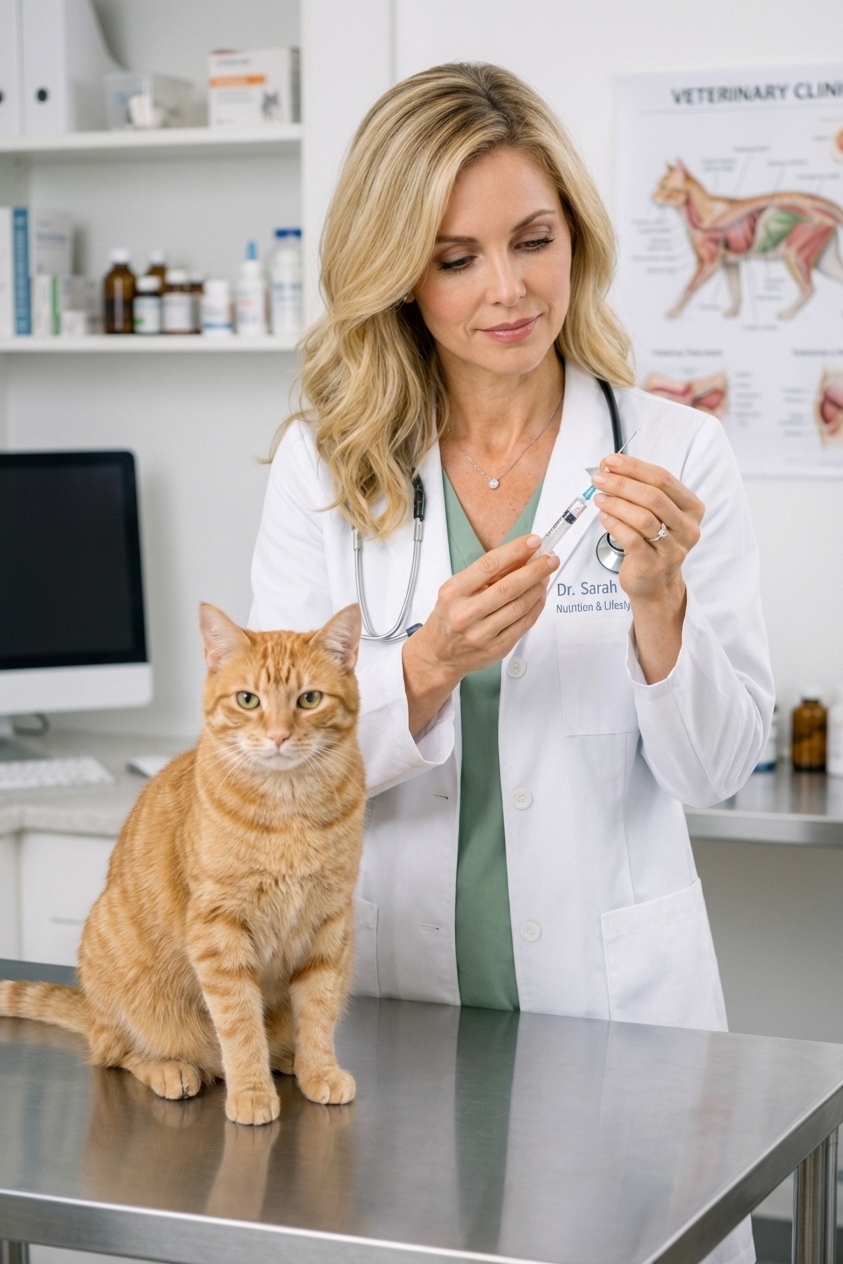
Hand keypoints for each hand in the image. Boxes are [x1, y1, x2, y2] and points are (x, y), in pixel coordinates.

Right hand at [402, 534, 558, 733]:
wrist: (439, 655)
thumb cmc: (450, 617)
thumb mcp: (457, 590)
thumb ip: (487, 575)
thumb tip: (521, 556)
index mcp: (453, 592)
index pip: (489, 565)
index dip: (515, 551)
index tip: (533, 542)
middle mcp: (466, 613)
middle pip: (509, 587)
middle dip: (535, 570)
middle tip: (550, 559)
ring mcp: (482, 633)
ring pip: (520, 606)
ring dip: (538, 588)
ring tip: (545, 576)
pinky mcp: (497, 647)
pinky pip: (524, 624)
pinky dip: (536, 606)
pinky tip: (540, 596)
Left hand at [591, 453, 704, 682]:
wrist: (655, 583)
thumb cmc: (652, 542)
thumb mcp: (653, 513)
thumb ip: (637, 489)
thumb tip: (608, 467)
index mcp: (691, 508)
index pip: (663, 479)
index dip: (635, 467)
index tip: (610, 461)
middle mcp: (687, 527)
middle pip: (653, 497)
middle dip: (622, 483)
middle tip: (599, 478)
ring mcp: (673, 548)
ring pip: (643, 518)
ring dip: (616, 503)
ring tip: (598, 497)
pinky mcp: (653, 564)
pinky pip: (631, 539)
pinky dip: (614, 524)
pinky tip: (603, 516)